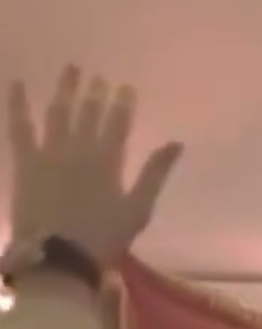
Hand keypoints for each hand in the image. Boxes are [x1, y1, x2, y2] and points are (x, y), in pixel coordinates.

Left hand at [4, 65, 182, 270]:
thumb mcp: (138, 210)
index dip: (123, 103)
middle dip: (95, 93)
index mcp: (109, 162)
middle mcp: (80, 150)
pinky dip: (17, 105)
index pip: (118, 124)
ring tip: (71, 69)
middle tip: (98, 75)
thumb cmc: (104, 238)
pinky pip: (20, 128)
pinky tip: (17, 84)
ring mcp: (50, 154)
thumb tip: (176, 143)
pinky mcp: (26, 163)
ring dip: (65, 89)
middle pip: (89, 114)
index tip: (126, 86)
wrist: (58, 258)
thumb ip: (155, 174)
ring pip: (58, 113)